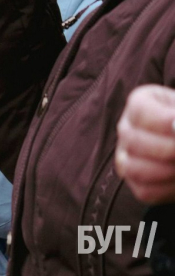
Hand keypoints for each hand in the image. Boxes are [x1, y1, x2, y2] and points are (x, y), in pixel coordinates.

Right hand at [116, 85, 174, 203]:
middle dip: (168, 149)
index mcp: (140, 104)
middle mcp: (127, 129)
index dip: (162, 120)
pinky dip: (168, 189)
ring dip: (167, 171)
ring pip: (133, 168)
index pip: (138, 109)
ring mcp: (127, 156)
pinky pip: (145, 191)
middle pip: (133, 140)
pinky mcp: (135, 182)